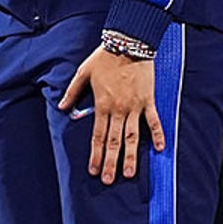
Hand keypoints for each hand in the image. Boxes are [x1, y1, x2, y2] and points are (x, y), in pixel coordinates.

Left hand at [58, 45, 163, 183]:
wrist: (129, 42)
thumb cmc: (105, 57)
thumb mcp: (83, 72)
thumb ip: (73, 92)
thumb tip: (63, 107)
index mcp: (102, 105)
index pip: (97, 136)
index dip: (95, 154)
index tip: (92, 170)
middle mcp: (118, 109)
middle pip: (114, 141)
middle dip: (111, 162)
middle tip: (109, 180)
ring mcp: (135, 106)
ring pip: (132, 136)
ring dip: (131, 155)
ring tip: (130, 173)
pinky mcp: (148, 100)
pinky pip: (154, 120)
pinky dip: (157, 134)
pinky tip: (160, 149)